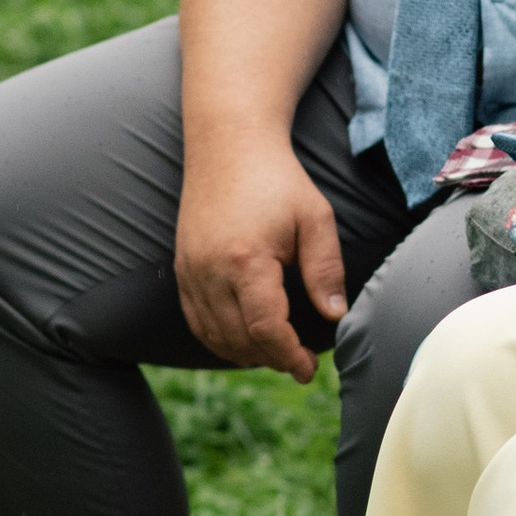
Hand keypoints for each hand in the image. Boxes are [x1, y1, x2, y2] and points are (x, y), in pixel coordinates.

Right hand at [175, 137, 347, 380]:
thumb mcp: (315, 218)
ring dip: (246, 354)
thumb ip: (325, 269)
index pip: (264, 329)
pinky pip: (196, 321)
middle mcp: (210, 271)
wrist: (229, 146)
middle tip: (299, 361)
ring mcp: (190, 272)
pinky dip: (219, 339)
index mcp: (245, 260)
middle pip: (238, 340)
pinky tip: (245, 339)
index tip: (309, 369)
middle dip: (271, 359)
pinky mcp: (181, 269)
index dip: (288, 356)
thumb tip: (335, 315)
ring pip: (213, 336)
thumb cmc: (278, 179)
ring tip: (277, 352)